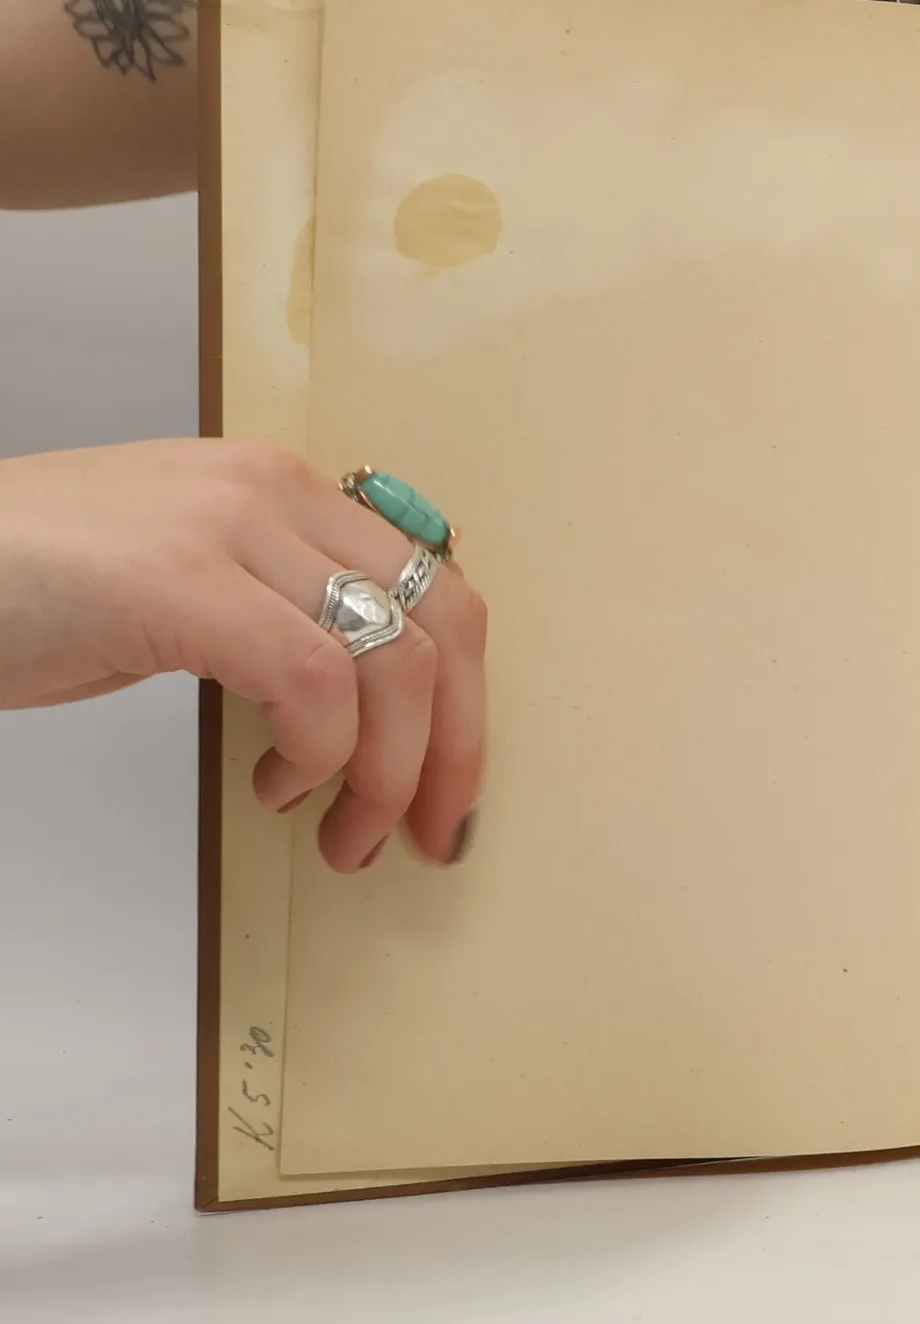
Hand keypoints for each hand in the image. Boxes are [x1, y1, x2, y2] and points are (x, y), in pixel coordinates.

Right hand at [0, 438, 484, 871]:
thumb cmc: (35, 585)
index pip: (439, 590)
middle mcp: (278, 491)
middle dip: (455, 748)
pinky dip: (316, 755)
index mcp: (292, 491)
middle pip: (442, 624)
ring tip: (337, 832)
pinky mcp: (180, 580)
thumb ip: (286, 610)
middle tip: (424, 832)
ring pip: (391, 662)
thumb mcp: (194, 579)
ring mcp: (231, 527)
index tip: (453, 790)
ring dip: (384, 775)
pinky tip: (272, 790)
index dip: (470, 703)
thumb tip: (374, 709)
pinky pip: (312, 680)